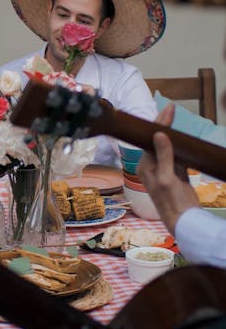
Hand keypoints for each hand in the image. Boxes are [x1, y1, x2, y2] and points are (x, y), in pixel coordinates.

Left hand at [137, 103, 198, 233]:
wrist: (183, 220)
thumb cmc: (172, 201)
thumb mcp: (166, 177)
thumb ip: (163, 156)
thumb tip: (158, 134)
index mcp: (145, 166)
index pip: (150, 139)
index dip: (158, 123)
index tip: (167, 110)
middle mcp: (152, 166)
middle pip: (156, 140)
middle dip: (163, 124)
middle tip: (170, 109)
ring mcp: (163, 169)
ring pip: (165, 146)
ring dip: (170, 133)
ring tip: (173, 118)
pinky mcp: (174, 174)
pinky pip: (175, 155)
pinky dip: (178, 145)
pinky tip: (181, 137)